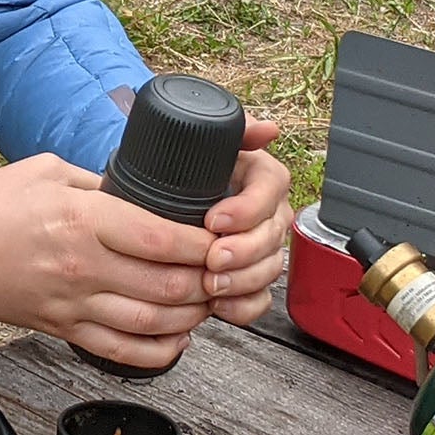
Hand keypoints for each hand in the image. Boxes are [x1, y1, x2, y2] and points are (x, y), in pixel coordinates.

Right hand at [0, 154, 215, 372]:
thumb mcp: (49, 169)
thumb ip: (100, 182)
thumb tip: (140, 191)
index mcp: (82, 219)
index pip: (162, 237)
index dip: (202, 242)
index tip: (218, 236)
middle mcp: (83, 266)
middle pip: (169, 285)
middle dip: (206, 280)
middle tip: (220, 270)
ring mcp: (73, 303)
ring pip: (154, 322)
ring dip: (191, 315)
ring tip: (203, 300)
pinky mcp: (62, 329)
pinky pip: (123, 352)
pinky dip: (159, 352)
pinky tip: (176, 339)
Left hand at [200, 116, 294, 328]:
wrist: (161, 199)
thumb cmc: (184, 170)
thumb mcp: (201, 146)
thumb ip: (233, 131)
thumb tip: (266, 129)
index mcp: (260, 175)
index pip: (271, 188)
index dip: (248, 208)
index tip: (214, 219)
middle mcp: (267, 211)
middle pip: (273, 234)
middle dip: (243, 251)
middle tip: (212, 260)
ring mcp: (262, 246)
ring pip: (270, 268)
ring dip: (242, 280)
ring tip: (212, 285)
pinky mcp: (251, 276)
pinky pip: (261, 297)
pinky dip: (243, 305)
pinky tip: (220, 304)